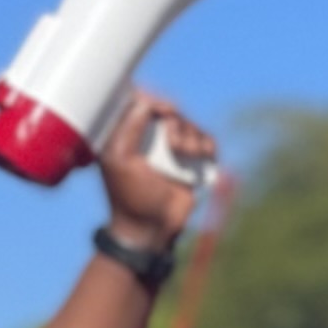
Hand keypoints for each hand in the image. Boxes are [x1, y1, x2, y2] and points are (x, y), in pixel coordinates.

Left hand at [94, 90, 214, 249]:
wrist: (154, 228)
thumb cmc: (132, 196)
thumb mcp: (120, 159)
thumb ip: (128, 127)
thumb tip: (146, 102)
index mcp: (126, 135)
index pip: (139, 101)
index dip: (153, 99)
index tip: (164, 110)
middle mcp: (148, 138)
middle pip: (169, 111)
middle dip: (176, 123)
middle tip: (174, 144)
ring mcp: (170, 149)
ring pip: (188, 124)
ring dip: (192, 136)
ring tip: (188, 154)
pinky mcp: (190, 161)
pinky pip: (204, 140)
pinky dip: (207, 144)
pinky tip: (205, 154)